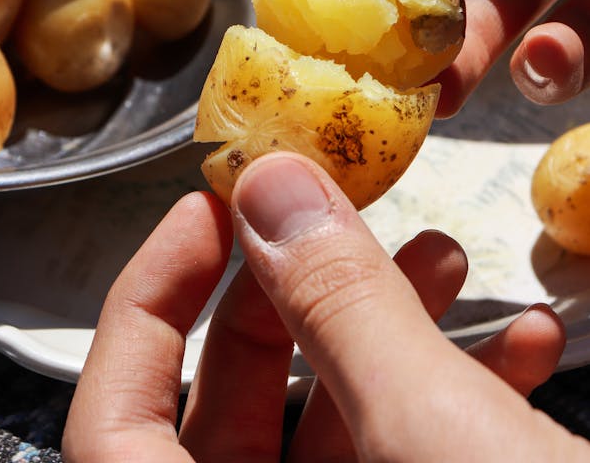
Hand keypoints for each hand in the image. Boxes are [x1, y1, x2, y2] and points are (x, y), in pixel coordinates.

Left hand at [61, 152, 572, 461]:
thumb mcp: (437, 441)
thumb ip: (338, 309)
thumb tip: (268, 191)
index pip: (113, 429)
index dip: (146, 303)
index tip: (209, 213)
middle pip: (231, 414)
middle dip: (293, 296)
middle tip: (338, 222)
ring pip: (331, 432)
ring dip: (386, 336)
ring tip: (446, 263)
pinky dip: (448, 399)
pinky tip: (515, 349)